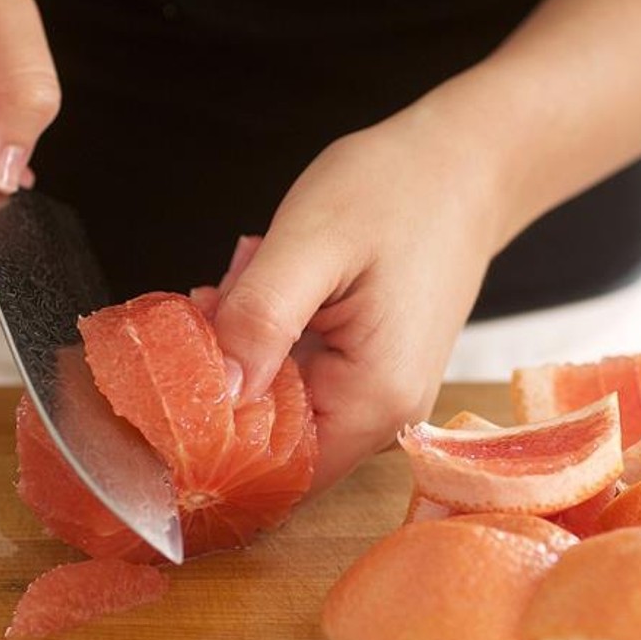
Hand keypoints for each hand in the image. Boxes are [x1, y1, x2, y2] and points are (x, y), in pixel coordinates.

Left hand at [212, 105, 503, 492]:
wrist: (464, 167)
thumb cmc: (398, 193)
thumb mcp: (312, 243)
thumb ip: (260, 319)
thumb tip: (215, 391)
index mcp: (374, 400)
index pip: (273, 472)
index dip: (212, 440)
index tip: (176, 376)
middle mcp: (384, 418)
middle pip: (269, 441)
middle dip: (225, 379)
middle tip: (217, 299)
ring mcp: (379, 400)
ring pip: (277, 409)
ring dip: (244, 354)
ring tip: (250, 281)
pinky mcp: (370, 377)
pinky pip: (298, 382)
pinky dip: (268, 342)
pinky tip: (272, 288)